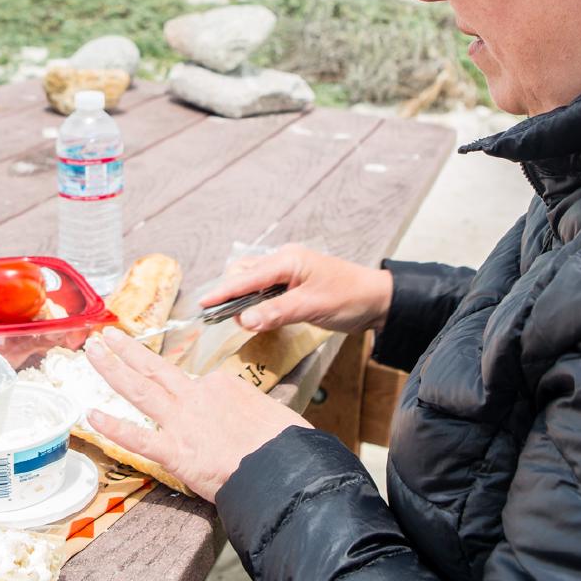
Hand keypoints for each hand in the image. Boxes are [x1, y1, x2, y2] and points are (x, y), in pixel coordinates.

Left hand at [83, 327, 309, 501]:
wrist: (284, 468)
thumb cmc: (286, 444)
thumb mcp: (273, 414)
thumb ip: (252, 412)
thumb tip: (253, 422)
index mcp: (223, 385)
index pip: (195, 381)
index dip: (184, 387)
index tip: (179, 390)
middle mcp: (197, 396)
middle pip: (156, 368)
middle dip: (127, 350)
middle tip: (106, 335)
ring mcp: (182, 422)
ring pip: (139, 389)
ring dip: (112, 369)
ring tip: (93, 351)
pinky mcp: (174, 451)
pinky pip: (136, 437)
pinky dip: (112, 426)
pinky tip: (91, 416)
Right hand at [199, 244, 392, 333]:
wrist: (377, 299)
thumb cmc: (348, 297)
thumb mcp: (311, 307)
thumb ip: (276, 313)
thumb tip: (244, 320)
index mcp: (287, 260)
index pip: (247, 277)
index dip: (224, 291)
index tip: (203, 303)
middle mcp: (285, 262)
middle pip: (245, 274)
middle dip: (230, 294)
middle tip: (219, 317)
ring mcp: (289, 272)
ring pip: (254, 282)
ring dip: (243, 299)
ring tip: (236, 318)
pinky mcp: (294, 285)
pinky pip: (266, 290)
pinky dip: (256, 302)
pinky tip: (255, 316)